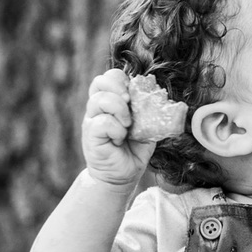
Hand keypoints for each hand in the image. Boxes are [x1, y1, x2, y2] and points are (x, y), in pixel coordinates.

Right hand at [82, 68, 156, 187]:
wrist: (123, 174)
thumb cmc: (134, 148)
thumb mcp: (146, 125)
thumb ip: (149, 110)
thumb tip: (161, 95)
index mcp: (111, 102)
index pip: (110, 77)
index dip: (122, 79)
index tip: (134, 93)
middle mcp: (98, 108)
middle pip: (100, 81)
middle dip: (118, 87)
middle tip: (130, 102)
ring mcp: (92, 121)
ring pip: (100, 100)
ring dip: (120, 110)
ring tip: (127, 125)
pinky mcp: (90, 135)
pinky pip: (102, 122)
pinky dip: (116, 128)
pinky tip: (120, 138)